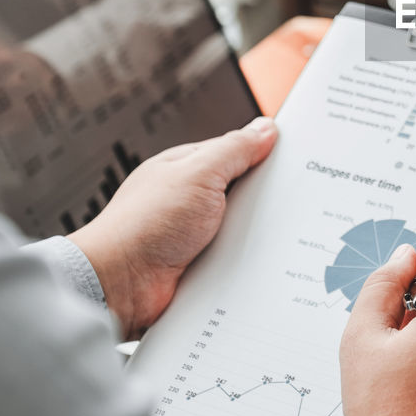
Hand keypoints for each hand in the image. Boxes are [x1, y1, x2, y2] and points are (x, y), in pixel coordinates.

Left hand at [70, 117, 276, 336]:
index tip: (295, 158)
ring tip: (259, 235)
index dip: (264, 154)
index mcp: (188, 169)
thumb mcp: (198, 173)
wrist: (120, 286)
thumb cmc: (143, 225)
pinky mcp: (201, 266)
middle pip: (244, 192)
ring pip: (243, 228)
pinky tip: (250, 261)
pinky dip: (244, 260)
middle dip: (262, 199)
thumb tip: (263, 129)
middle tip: (282, 201)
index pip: (237, 153)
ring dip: (252, 234)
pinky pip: (236, 258)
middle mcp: (190, 201)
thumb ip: (234, 149)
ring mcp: (195, 235)